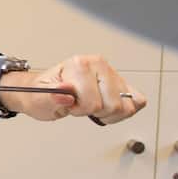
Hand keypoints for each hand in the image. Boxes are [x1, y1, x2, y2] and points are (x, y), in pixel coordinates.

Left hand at [0, 54, 144, 124]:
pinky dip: (123, 112)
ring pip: (127, 106)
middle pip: (113, 104)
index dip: (79, 109)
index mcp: (80, 64)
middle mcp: (99, 65)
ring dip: (108, 114)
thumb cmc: (42, 93)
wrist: (41, 92)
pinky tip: (107, 109)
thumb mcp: (40, 98)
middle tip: (79, 106)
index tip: (69, 104)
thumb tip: (64, 91)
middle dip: (94, 112)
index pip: (92, 100)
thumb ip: (53, 96)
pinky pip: (137, 102)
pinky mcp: (122, 84)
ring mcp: (113, 74)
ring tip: (92, 107)